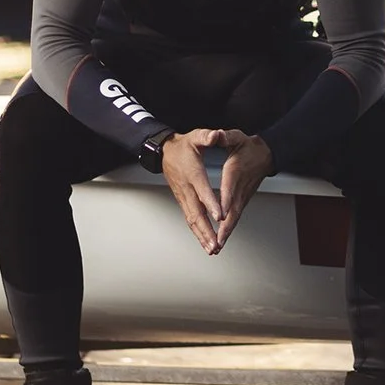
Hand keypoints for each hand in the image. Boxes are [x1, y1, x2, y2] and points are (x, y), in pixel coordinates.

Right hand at [160, 132, 222, 252]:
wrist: (165, 151)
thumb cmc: (183, 145)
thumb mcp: (196, 136)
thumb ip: (207, 136)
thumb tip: (216, 135)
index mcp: (192, 173)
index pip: (202, 190)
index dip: (210, 203)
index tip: (219, 215)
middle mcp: (186, 189)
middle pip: (196, 213)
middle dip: (206, 230)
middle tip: (216, 244)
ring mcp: (183, 197)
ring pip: (192, 220)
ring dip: (202, 236)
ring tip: (212, 249)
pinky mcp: (183, 201)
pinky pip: (190, 219)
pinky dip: (197, 232)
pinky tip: (205, 241)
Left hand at [204, 130, 274, 247]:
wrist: (267, 154)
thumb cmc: (249, 146)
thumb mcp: (236, 137)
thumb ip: (225, 137)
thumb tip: (217, 134)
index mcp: (235, 172)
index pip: (230, 189)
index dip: (225, 202)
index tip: (221, 215)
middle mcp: (240, 188)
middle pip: (233, 210)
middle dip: (225, 227)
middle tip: (218, 241)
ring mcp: (243, 196)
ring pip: (235, 217)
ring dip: (226, 232)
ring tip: (217, 247)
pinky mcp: (243, 200)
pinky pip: (235, 217)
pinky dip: (229, 229)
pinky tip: (222, 238)